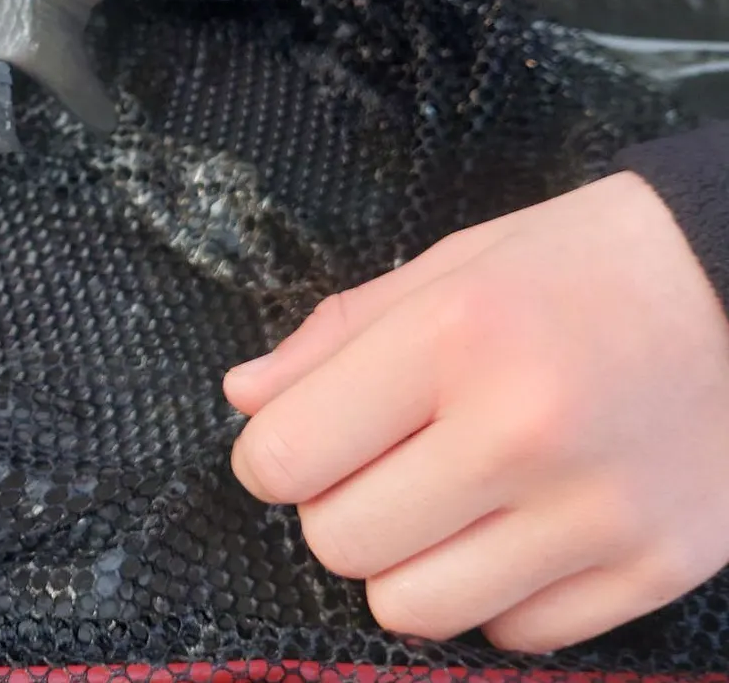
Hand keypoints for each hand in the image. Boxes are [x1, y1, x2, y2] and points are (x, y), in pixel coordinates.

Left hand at [223, 171, 728, 652]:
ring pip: (415, 610)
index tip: (291, 442)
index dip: (268, 457)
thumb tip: (246, 400)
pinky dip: (493, 594)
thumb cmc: (579, 267)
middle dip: (333, 508)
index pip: (289, 455)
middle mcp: (521, 434)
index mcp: (455, 338)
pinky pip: (515, 634)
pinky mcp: (654, 571)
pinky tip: (515, 528)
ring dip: (405, 563)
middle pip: (342, 542)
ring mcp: (594, 514)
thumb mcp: (447, 267)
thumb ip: (336, 337)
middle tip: (375, 464)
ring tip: (440, 502)